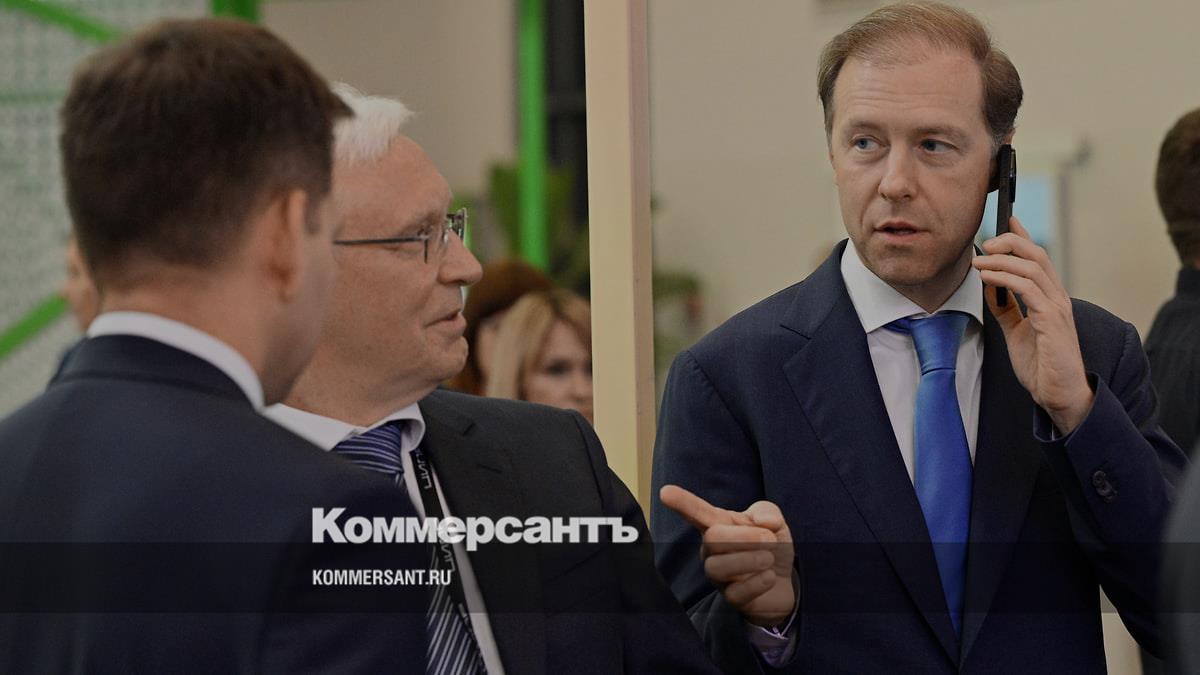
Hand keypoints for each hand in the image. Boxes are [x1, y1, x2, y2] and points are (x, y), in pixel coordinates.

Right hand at [659, 484, 794, 626]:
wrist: (785, 581)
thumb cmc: (771, 546)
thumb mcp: (774, 522)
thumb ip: (768, 513)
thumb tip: (763, 521)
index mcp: (719, 525)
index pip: (697, 512)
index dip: (682, 503)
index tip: (665, 492)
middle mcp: (712, 550)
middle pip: (713, 538)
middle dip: (744, 537)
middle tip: (769, 539)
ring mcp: (719, 576)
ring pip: (717, 567)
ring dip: (749, 560)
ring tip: (769, 558)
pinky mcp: (731, 598)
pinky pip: (735, 592)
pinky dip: (758, 582)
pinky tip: (770, 576)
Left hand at [971, 217, 1093, 432]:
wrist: (1059, 394)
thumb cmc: (1042, 365)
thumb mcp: (1016, 331)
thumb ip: (1005, 308)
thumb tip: (989, 286)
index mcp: (1050, 298)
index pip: (1038, 258)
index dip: (1023, 237)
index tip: (1007, 220)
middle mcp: (1058, 297)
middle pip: (1037, 254)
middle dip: (1010, 242)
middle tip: (986, 242)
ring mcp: (1057, 308)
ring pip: (1033, 267)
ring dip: (1002, 259)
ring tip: (979, 260)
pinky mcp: (1052, 321)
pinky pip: (1028, 289)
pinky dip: (1005, 278)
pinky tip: (988, 277)